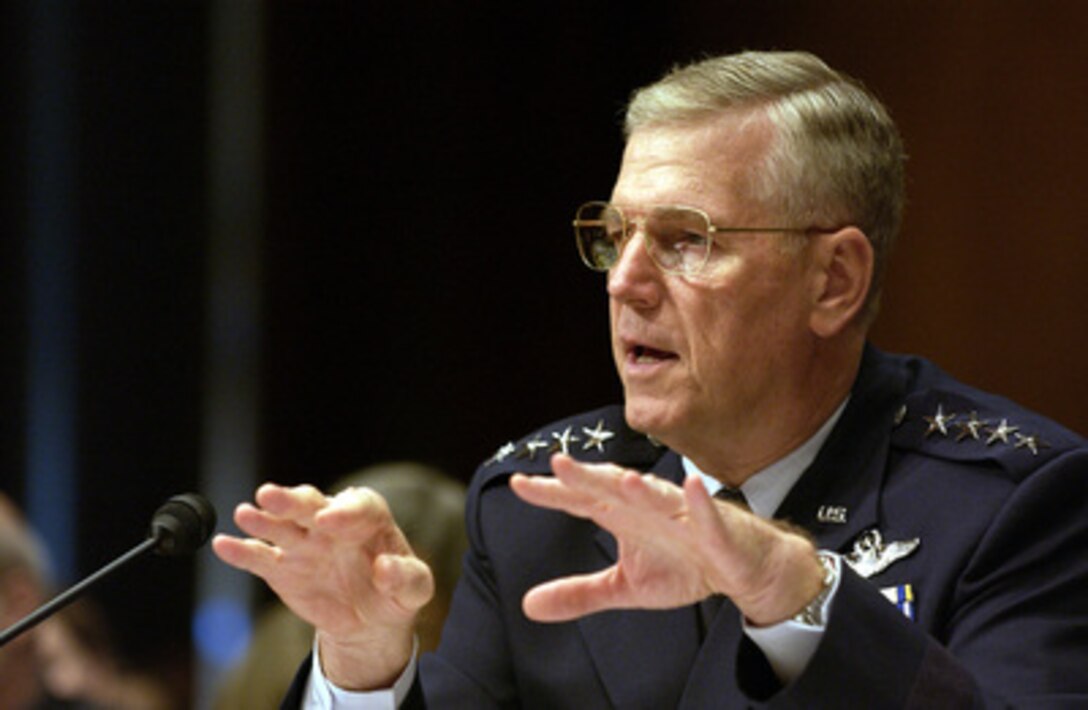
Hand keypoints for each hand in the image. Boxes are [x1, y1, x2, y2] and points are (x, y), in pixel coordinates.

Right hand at [212, 483, 433, 688]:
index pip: (357, 506)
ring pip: (281, 526)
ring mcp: (304, 544)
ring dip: (263, 518)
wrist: (371, 620)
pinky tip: (223, 544)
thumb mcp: (415, 589)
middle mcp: (331, 523)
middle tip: (272, 495)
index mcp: (368, 519)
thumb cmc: (396, 593)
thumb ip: (407, 578)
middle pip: (311, 505)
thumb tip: (385, 569)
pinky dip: (241, 551)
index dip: (343, 511)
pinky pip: (260, 557)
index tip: (329, 520)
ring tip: (246, 513)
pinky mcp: (282, 568)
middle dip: (292, 501)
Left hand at [510, 454, 823, 625]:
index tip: (518, 484)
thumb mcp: (624, 587)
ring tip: (622, 478)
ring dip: (643, 488)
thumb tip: (527, 605)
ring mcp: (683, 514)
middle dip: (588, 477)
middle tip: (557, 464)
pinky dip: (701, 501)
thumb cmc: (683, 566)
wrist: (741, 570)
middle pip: (613, 489)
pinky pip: (708, 514)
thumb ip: (578, 593)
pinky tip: (692, 485)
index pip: (581, 500)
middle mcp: (648, 507)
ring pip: (659, 497)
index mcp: (623, 516)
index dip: (552, 493)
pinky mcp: (717, 528)